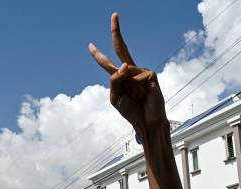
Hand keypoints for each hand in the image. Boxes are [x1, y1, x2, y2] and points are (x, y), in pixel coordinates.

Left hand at [89, 13, 166, 139]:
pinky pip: (136, 75)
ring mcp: (141, 71)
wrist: (146, 122)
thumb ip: (115, 81)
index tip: (89, 45)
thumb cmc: (131, 111)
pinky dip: (137, 86)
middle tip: (114, 14)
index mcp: (119, 78)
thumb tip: (124, 65)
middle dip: (117, 31)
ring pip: (126, 70)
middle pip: (121, 48)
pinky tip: (144, 94)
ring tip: (137, 98)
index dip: (98, 55)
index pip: (107, 63)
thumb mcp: (116, 99)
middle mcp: (130, 71)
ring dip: (128, 86)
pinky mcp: (151, 74)